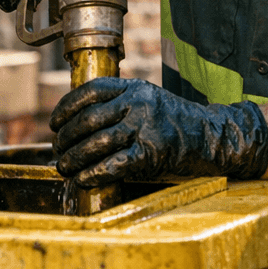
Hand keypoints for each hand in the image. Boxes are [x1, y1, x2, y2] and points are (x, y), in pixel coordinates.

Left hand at [50, 77, 267, 186]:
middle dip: (65, 138)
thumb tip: (78, 121)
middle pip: (88, 119)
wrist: (213, 137)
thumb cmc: (176, 122)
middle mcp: (139, 103)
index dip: (66, 107)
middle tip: (57, 151)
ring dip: (74, 158)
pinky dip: (93, 174)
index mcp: (134, 88)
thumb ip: (120, 104)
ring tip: (64, 168)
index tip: (54, 123)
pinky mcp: (153, 153)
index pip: (90, 92)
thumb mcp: (149, 100)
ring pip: (97, 143)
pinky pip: (114, 164)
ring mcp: (146, 127)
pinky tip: (82, 180)